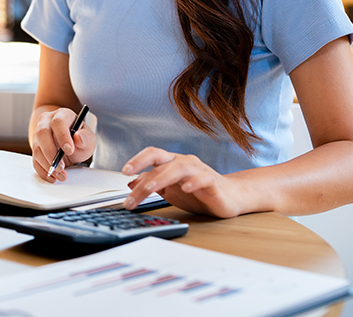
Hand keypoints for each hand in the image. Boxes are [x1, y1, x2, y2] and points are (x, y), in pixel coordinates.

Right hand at [31, 107, 95, 181]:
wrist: (68, 143)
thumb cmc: (78, 138)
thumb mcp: (88, 138)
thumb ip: (86, 138)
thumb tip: (79, 137)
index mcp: (61, 115)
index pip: (58, 122)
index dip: (62, 136)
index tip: (69, 150)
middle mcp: (47, 122)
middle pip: (42, 133)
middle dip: (51, 153)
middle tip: (61, 166)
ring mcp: (38, 135)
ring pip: (36, 148)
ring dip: (48, 164)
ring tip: (61, 174)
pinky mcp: (35, 149)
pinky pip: (35, 160)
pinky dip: (43, 170)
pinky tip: (53, 176)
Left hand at [121, 147, 245, 217]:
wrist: (228, 198)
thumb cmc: (198, 191)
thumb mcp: (169, 190)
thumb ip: (151, 184)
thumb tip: (130, 183)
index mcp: (171, 163)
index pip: (152, 155)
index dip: (138, 160)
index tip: (124, 172)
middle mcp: (184, 162)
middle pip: (161, 162)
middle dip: (144, 175)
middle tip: (130, 192)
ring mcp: (199, 170)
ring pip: (179, 168)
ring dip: (162, 178)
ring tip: (150, 188)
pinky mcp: (213, 182)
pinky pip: (203, 178)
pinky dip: (193, 182)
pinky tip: (186, 188)